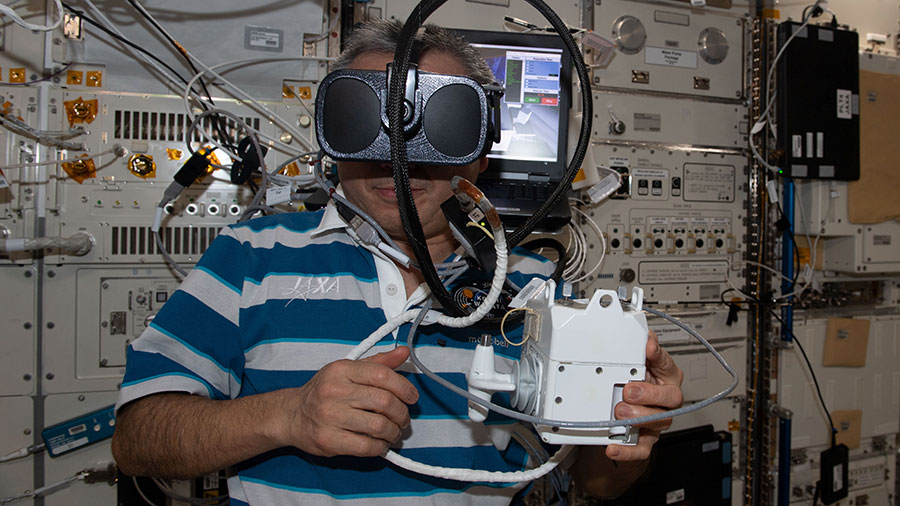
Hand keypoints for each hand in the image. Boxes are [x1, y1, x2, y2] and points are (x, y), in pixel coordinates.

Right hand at [270, 346, 418, 456]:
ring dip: (393, 432)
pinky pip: (365, 446)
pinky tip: (380, 444)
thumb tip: (404, 352)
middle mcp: (335, 391)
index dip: (404, 388)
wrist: (292, 415)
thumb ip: (378, 363)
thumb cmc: (324, 392)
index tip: (412, 398)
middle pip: (384, 402)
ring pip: (378, 426)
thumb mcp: (348, 370)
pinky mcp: (328, 440)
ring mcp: (330, 416)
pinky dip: (380, 448)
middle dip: (401, 414)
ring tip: (393, 433)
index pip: (383, 375)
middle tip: (403, 419)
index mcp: (342, 370)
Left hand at [608, 330, 683, 460]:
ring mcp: (657, 421)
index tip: (648, 348)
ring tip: (619, 412)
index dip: (658, 356)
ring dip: (638, 417)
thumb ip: (638, 348)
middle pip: (671, 398)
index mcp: (665, 377)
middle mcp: (665, 400)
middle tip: (629, 390)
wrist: (622, 413)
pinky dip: (626, 450)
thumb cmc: (633, 384)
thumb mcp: (636, 364)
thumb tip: (643, 334)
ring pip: (658, 421)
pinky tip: (612, 446)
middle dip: (649, 394)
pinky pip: (640, 449)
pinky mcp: (645, 440)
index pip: (667, 364)